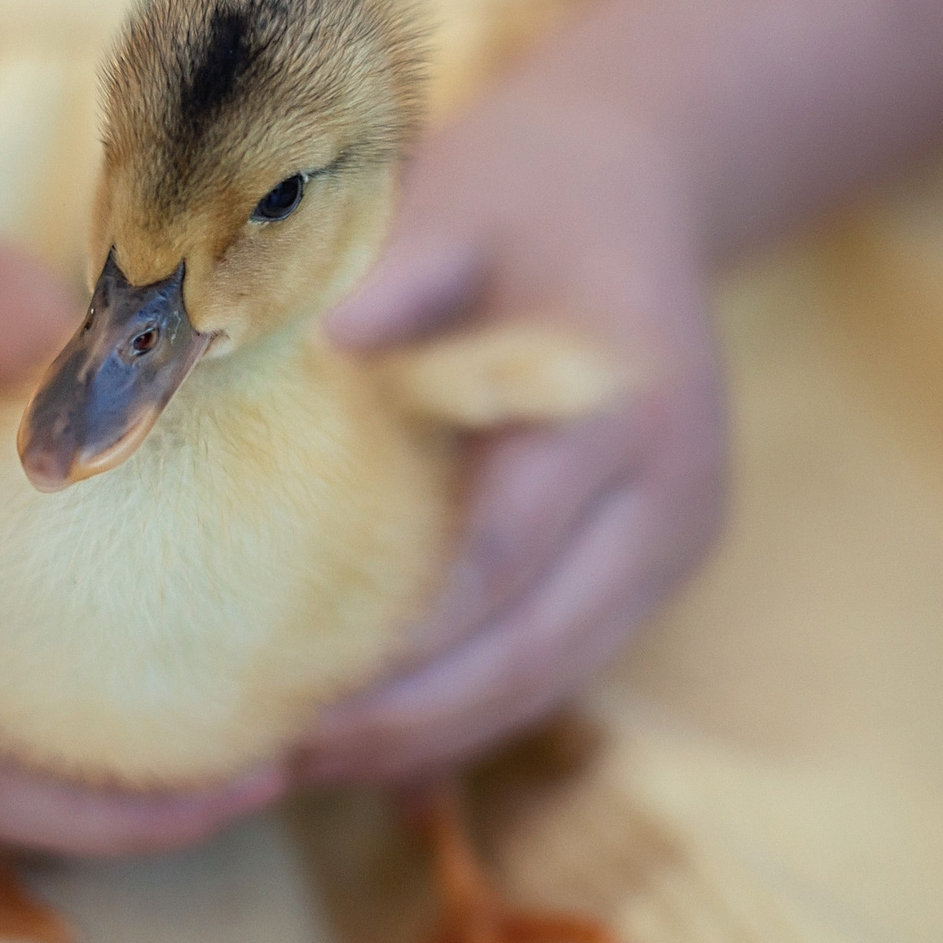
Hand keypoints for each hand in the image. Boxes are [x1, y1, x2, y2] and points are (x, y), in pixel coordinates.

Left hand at [290, 56, 729, 785]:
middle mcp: (672, 489)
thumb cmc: (511, 192)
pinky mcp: (656, 567)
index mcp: (622, 399)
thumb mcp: (439, 206)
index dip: (393, 632)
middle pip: (531, 650)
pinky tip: (367, 734)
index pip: (498, 551)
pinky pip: (556, 666)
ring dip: (429, 737)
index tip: (281, 677)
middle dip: (402, 719)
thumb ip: (374, 282)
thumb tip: (267, 360)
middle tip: (274, 756)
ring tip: (301, 764)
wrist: (634, 179)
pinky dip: (464, 709)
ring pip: (549, 682)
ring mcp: (675, 538)